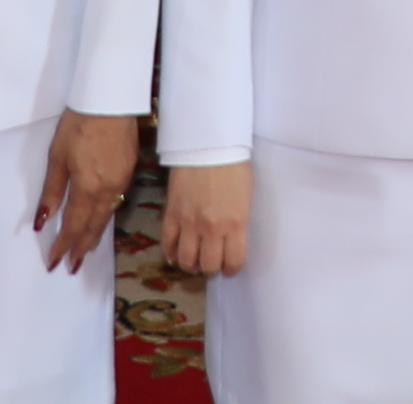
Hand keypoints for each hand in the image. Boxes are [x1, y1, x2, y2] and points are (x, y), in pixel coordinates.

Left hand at [38, 114, 139, 272]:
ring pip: (106, 217)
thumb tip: (43, 221)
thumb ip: (51, 192)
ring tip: (84, 250)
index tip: (54, 262)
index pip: (74, 227)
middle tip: (71, 266)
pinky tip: (99, 220)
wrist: (110, 101)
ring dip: (94, 236)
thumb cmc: (78, 125)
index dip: (63, 246)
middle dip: (80, 248)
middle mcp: (107, 191)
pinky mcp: (128, 172)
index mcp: (87, 189)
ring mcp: (121, 182)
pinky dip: (104, 218)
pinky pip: (115, 204)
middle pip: (93, 227)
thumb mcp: (57, 158)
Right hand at [160, 162, 254, 278]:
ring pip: (186, 260)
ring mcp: (189, 223)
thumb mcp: (246, 197)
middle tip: (212, 262)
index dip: (232, 268)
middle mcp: (212, 228)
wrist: (209, 144)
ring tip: (194, 260)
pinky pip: (167, 244)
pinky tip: (175, 254)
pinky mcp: (171, 214)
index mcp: (235, 224)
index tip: (230, 267)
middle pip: (208, 266)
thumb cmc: (234, 167)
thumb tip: (231, 240)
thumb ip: (238, 222)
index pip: (234, 262)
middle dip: (211, 268)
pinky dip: (170, 254)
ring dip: (191, 264)